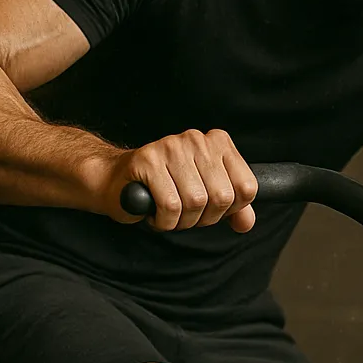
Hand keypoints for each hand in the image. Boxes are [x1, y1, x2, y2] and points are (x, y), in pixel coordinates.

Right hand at [107, 128, 257, 231]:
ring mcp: (171, 146)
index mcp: (218, 142)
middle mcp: (197, 139)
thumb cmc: (164, 187)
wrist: (116, 180)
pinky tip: (155, 213)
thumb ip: (232, 207)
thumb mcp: (206, 195)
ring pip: (196, 202)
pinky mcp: (147, 160)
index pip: (246, 187)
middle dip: (204, 218)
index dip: (230, 209)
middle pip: (222, 197)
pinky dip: (164, 221)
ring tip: (169, 213)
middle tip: (186, 215)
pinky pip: (170, 206)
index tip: (210, 209)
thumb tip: (246, 223)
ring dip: (182, 221)